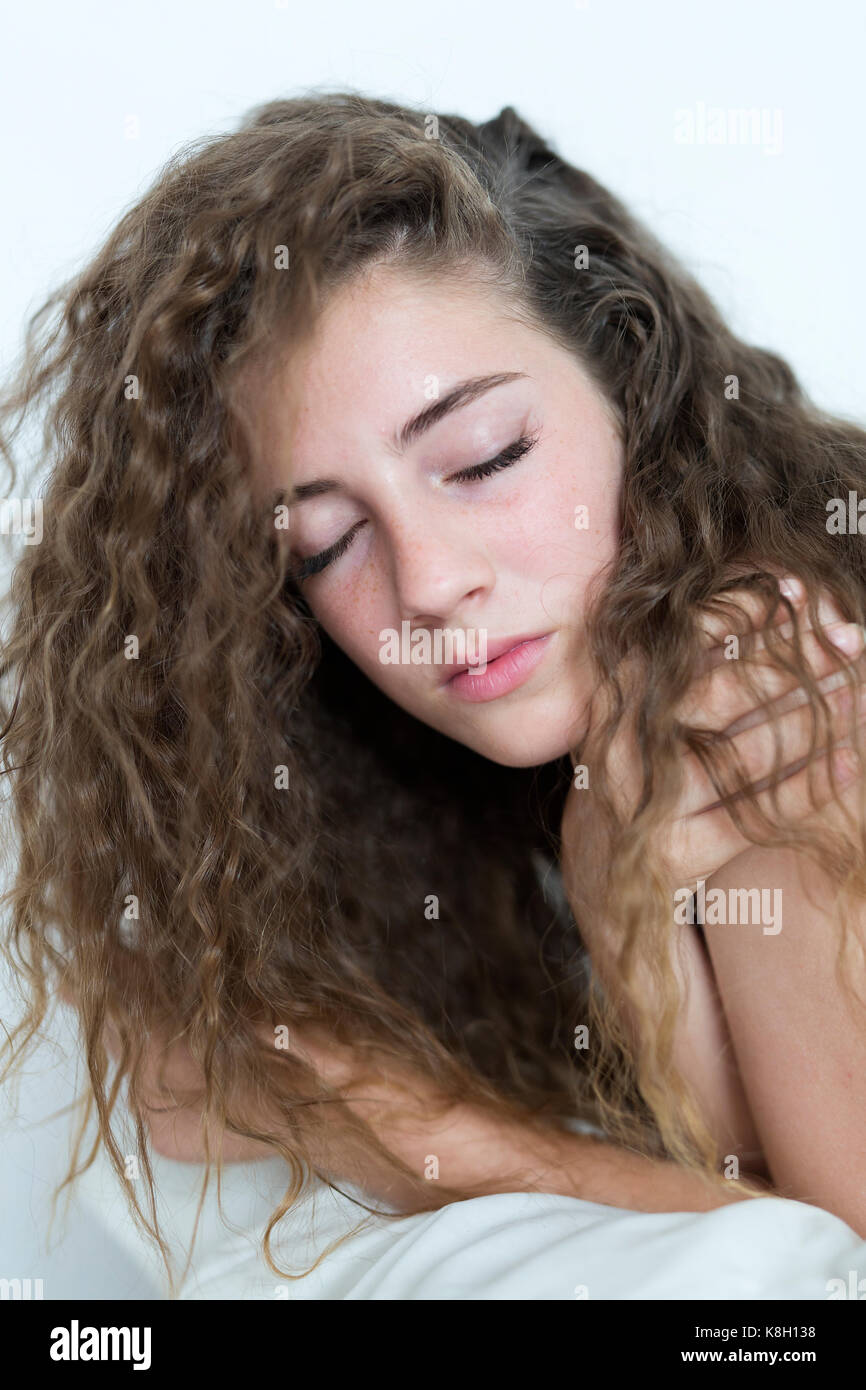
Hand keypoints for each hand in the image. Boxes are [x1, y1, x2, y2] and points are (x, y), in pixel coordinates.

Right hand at [561, 574, 865, 904]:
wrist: (600, 883)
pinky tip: (851, 763)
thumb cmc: (643, 781)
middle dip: (793, 664)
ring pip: (742, 754)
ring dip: (812, 721)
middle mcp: (620, 748)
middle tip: (850, 641)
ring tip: (859, 693)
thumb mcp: (645, 720)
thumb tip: (781, 606)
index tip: (801, 593)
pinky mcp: (670, 855)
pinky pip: (754, 815)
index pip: (680, 642)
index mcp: (613, 700)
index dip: (744, 612)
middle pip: (718, 694)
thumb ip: (692, 670)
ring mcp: (643, 803)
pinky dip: (809, 787)